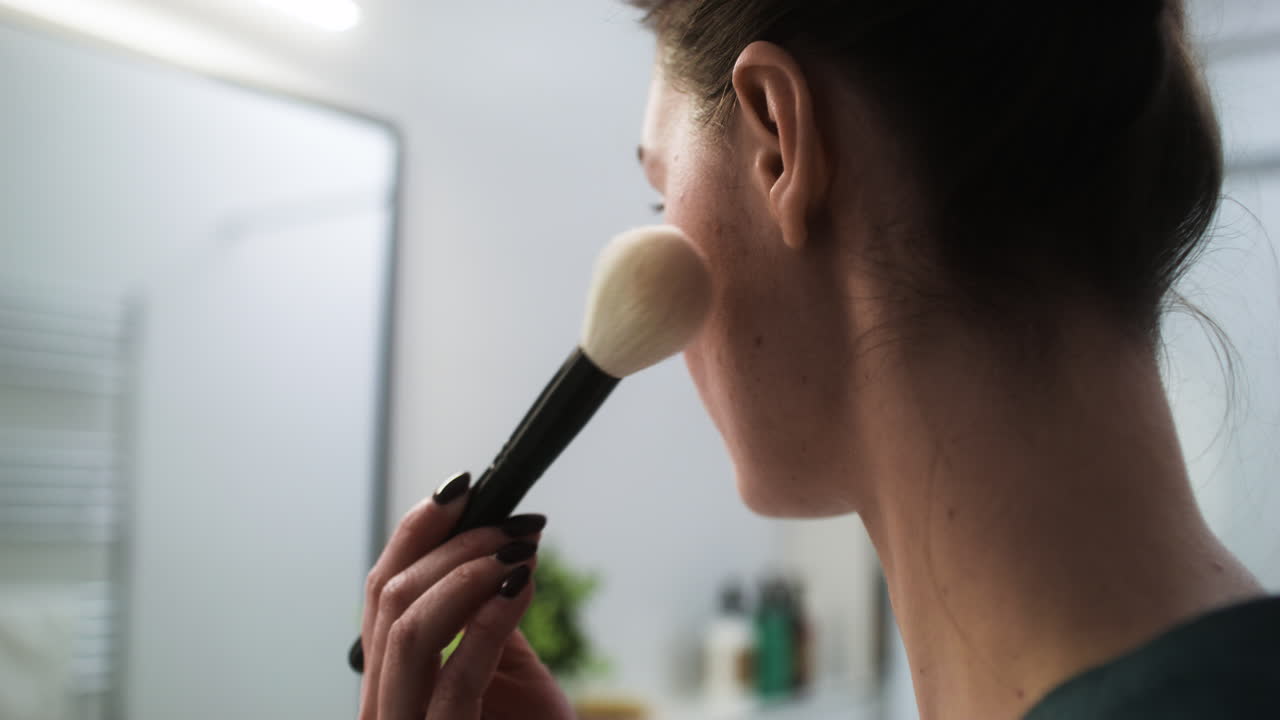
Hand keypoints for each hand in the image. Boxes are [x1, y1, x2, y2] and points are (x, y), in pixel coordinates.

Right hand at [358, 472, 574, 719]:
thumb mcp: (507, 677)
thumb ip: (487, 622)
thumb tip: (498, 550)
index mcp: (392, 683)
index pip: (380, 593)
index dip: (416, 533)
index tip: (461, 490)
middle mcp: (382, 707)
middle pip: (388, 600)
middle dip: (450, 544)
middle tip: (507, 522)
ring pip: (406, 631)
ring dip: (466, 574)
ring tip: (517, 550)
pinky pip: (454, 681)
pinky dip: (488, 623)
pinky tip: (519, 589)